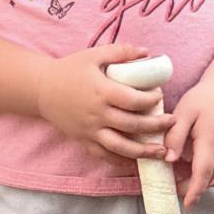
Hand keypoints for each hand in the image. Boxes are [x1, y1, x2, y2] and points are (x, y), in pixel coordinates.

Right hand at [35, 46, 171, 162]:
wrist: (42, 90)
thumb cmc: (70, 70)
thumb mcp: (94, 55)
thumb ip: (120, 52)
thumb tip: (147, 53)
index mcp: (101, 92)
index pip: (134, 100)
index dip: (152, 100)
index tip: (160, 96)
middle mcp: (97, 115)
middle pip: (133, 126)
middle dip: (157, 126)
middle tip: (172, 122)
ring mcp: (90, 131)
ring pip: (122, 147)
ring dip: (145, 151)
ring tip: (163, 151)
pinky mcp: (84, 142)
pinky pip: (106, 156)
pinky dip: (123, 161)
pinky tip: (138, 162)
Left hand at [162, 74, 213, 208]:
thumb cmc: (202, 100)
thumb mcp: (184, 112)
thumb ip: (175, 135)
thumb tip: (169, 160)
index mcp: (210, 140)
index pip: (202, 171)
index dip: (194, 189)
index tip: (187, 205)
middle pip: (205, 177)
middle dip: (189, 188)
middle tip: (169, 188)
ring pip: (209, 174)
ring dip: (194, 179)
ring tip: (174, 176)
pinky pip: (213, 168)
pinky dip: (200, 171)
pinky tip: (186, 163)